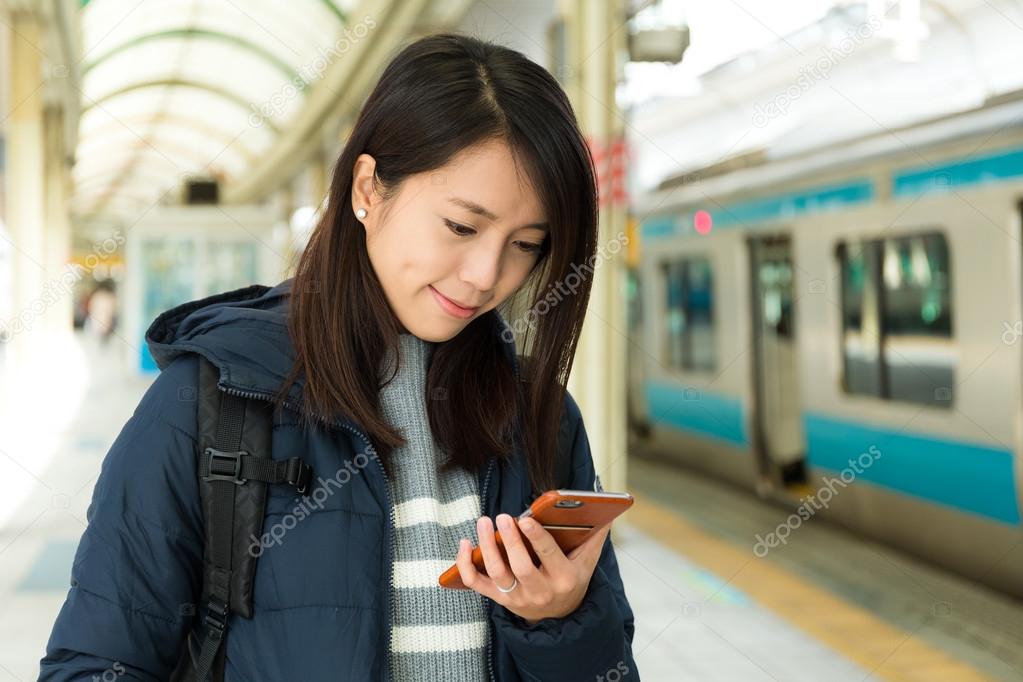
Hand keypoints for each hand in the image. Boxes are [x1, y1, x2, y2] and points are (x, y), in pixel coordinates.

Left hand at [455, 513, 610, 623]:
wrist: (560, 615)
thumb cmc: (572, 578)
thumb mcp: (587, 562)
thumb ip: (595, 537)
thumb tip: (605, 511)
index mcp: (563, 578)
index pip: (549, 556)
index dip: (536, 538)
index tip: (525, 519)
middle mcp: (540, 591)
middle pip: (521, 567)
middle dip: (510, 541)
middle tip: (502, 516)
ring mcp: (517, 597)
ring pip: (497, 573)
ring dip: (487, 547)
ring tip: (484, 522)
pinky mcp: (500, 599)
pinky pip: (477, 584)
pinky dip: (465, 565)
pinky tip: (465, 544)